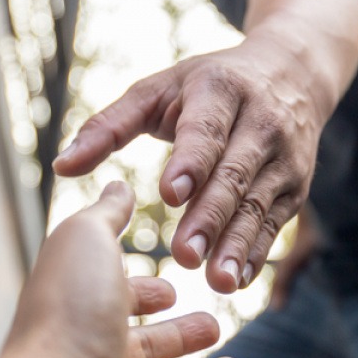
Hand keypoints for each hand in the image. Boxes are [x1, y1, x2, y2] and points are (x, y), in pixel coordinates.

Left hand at [53, 37, 335, 293]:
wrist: (293, 74)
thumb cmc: (207, 86)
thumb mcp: (158, 90)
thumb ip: (109, 127)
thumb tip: (62, 167)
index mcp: (220, 92)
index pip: (205, 131)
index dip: (189, 162)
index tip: (168, 195)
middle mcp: (260, 123)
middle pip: (234, 175)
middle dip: (210, 217)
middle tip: (183, 256)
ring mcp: (283, 158)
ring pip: (258, 206)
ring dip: (238, 246)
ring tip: (218, 282)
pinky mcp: (295, 188)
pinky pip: (274, 224)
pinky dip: (257, 253)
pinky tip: (237, 281)